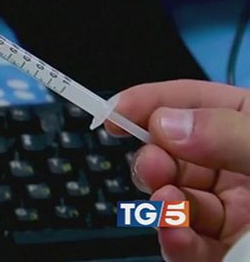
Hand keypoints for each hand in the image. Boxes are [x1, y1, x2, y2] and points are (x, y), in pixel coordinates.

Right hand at [107, 80, 249, 261]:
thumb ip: (228, 134)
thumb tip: (166, 125)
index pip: (194, 103)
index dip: (150, 102)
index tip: (113, 111)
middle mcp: (239, 168)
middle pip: (174, 154)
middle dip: (152, 158)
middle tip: (152, 166)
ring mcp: (233, 213)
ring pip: (173, 201)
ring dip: (161, 201)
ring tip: (166, 204)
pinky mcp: (225, 252)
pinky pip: (186, 246)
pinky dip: (174, 241)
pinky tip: (175, 233)